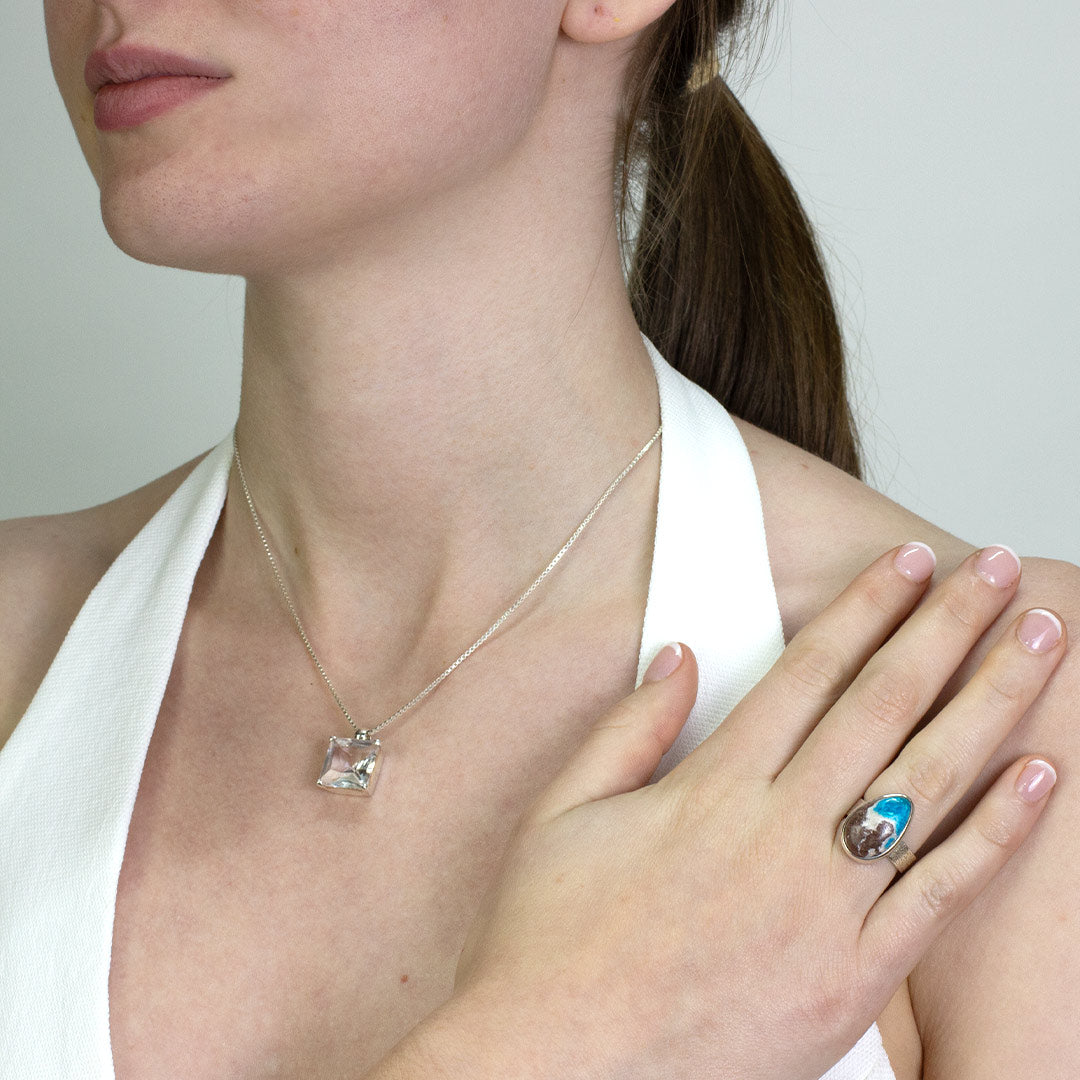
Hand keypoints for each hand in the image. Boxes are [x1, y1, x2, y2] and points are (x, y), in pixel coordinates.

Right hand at [447, 544, 1063, 1078]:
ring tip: (1039, 641)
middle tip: (1001, 570)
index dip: (865, 608)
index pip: (808, 672)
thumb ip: (629, 728)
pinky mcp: (853, 979)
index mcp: (710, 787)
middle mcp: (778, 831)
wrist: (555, 1073)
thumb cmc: (546, 944)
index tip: (908, 562)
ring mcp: (823, 904)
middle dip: (948, 626)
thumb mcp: (560, 815)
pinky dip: (997, 832)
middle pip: (883, 705)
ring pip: (929, 782)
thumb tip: (679, 657)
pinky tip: (1038, 777)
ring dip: (991, 701)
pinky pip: (940, 893)